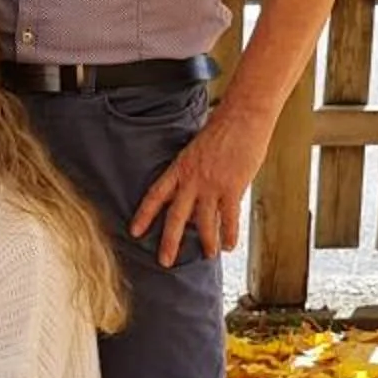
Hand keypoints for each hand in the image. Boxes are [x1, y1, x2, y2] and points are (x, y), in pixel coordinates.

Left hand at [129, 101, 276, 267]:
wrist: (242, 116)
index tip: (134, 231)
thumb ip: (194, 173)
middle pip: (176, 217)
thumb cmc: (222, 129)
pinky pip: (229, 218)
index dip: (144, 214)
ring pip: (204, 222)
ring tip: (208, 255)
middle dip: (169, 241)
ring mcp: (212, 185)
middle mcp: (192, 179)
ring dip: (206, 242)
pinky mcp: (232, 187)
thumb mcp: (197, 150)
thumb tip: (196, 196)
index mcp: (180, 167)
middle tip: (164, 261)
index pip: (156, 194)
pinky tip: (228, 246)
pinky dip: (229, 234)